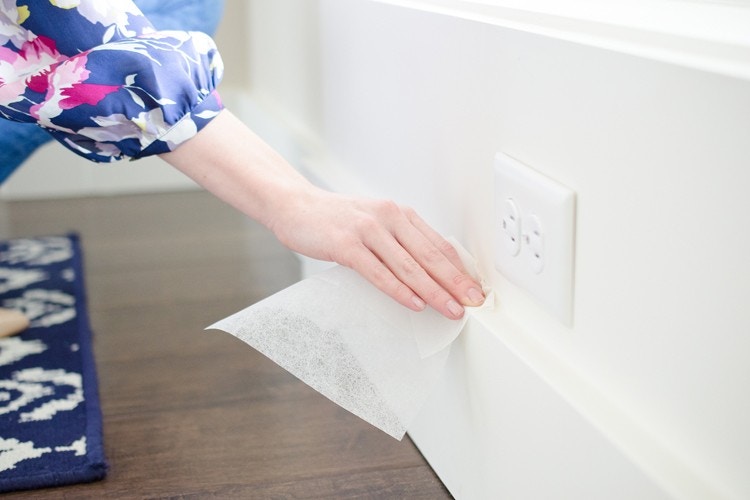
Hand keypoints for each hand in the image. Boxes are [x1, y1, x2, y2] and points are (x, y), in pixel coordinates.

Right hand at [161, 110, 483, 318]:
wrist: (295, 205)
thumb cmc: (336, 218)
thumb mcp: (375, 222)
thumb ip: (400, 240)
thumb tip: (429, 270)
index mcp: (399, 213)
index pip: (438, 244)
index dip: (460, 268)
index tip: (475, 289)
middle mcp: (388, 217)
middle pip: (430, 255)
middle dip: (455, 282)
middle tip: (474, 303)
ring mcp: (367, 230)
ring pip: (408, 265)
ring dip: (434, 290)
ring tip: (451, 309)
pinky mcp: (346, 245)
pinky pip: (378, 272)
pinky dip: (398, 290)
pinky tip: (414, 304)